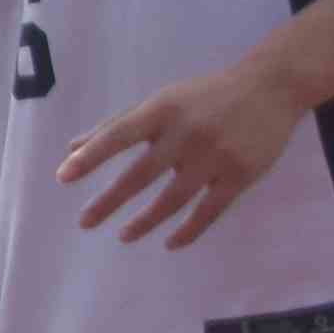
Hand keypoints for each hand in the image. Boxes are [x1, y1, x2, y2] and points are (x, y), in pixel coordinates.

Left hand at [59, 48, 313, 249]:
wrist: (270, 89)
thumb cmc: (204, 97)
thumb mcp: (160, 101)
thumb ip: (117, 125)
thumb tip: (73, 148)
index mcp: (160, 111)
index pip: (117, 136)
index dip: (90, 157)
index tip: (63, 177)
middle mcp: (185, 134)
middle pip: (141, 174)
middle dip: (109, 201)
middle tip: (84, 222)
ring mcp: (214, 156)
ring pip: (173, 199)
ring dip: (146, 222)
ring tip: (124, 236)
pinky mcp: (240, 175)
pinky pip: (210, 211)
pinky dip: (189, 230)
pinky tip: (171, 243)